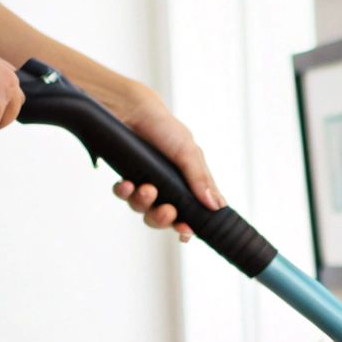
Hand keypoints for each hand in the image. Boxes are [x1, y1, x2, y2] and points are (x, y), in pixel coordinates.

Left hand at [109, 90, 223, 241]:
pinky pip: (123, 195)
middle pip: (164, 217)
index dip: (188, 226)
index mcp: (186, 181)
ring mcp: (144, 182)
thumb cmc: (165, 127)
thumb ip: (200, 179)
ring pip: (143, 209)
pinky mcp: (125, 176)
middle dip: (165, 219)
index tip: (187, 232)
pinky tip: (128, 183)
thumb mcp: (188, 152)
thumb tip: (217, 206)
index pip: (191, 211)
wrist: (132, 109)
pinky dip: (125, 192)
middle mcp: (166, 185)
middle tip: (167, 211)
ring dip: (145, 203)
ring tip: (146, 189)